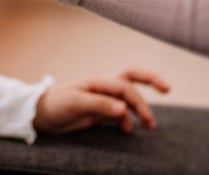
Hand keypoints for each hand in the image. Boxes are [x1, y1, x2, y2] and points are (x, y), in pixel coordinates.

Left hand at [34, 68, 170, 134]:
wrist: (40, 115)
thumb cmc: (56, 103)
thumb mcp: (76, 103)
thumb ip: (100, 105)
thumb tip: (124, 109)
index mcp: (98, 81)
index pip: (125, 86)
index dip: (140, 96)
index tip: (148, 114)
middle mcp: (103, 87)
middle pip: (131, 79)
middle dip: (150, 80)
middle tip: (168, 89)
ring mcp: (103, 99)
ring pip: (128, 99)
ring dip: (140, 109)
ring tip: (149, 126)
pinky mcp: (100, 111)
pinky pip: (120, 113)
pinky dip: (127, 120)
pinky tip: (127, 129)